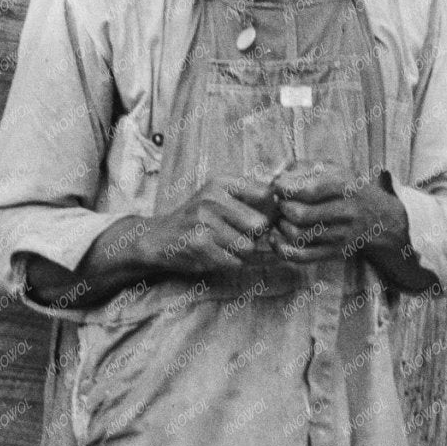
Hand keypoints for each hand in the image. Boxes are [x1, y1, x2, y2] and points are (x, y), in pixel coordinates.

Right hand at [142, 175, 280, 272]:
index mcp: (220, 182)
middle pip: (260, 224)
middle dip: (255, 235)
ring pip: (248, 246)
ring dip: (242, 252)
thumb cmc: (197, 218)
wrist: (159, 238)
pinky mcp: (200, 246)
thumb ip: (250, 196)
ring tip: (224, 245)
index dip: (271, 210)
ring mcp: (204, 223)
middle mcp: (212, 199)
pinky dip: (230, 262)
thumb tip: (287, 203)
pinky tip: (215, 254)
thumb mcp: (218, 196)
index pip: (265, 194)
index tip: (265, 218)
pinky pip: (234, 261)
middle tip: (241, 235)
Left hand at [269, 172, 404, 263]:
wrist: (379, 219)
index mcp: (343, 186)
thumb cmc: (348, 189)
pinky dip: (282, 249)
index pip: (307, 191)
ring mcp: (339, 235)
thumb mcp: (334, 169)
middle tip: (280, 202)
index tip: (278, 187)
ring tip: (282, 217)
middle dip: (281, 207)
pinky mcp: (333, 252)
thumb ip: (303, 168)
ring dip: (281, 225)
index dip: (284, 189)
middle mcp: (344, 212)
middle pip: (300, 215)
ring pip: (298, 236)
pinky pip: (301, 256)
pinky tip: (275, 238)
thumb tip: (274, 178)